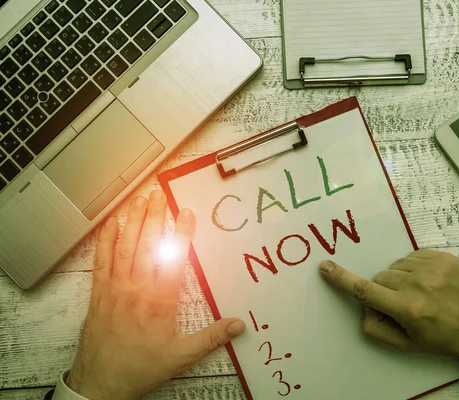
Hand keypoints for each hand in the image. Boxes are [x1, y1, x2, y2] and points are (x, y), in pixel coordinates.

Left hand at [67, 190, 245, 399]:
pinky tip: (111, 223)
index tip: (186, 214)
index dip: (181, 234)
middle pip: (147, 245)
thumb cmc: (141, 366)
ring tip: (140, 200)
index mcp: (160, 302)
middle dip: (154, 217)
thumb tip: (239, 326)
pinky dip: (105, 240)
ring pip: (125, 248)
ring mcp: (116, 288)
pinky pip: (101, 261)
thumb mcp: (181, 356)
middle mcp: (137, 289)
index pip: (173, 259)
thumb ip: (211, 338)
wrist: (102, 381)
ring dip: (133, 222)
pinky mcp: (100, 293)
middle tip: (159, 195)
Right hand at [319, 249, 458, 360]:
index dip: (342, 279)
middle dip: (385, 290)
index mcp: (409, 308)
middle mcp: (420, 284)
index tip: (325, 267)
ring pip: (395, 266)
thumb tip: (363, 307)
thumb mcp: (407, 345)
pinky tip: (428, 282)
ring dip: (400, 278)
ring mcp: (434, 267)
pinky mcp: (444, 257)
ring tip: (420, 293)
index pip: (366, 290)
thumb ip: (376, 328)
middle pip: (380, 277)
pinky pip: (412, 256)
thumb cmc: (444, 339)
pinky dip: (414, 268)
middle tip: (403, 304)